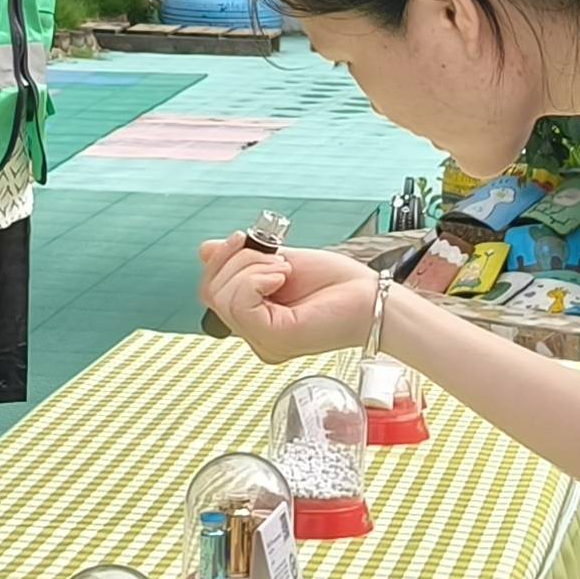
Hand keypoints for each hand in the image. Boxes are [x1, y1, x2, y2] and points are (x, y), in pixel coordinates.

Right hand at [197, 236, 380, 359]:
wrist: (373, 299)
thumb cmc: (340, 285)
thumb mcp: (281, 261)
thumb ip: (245, 259)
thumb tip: (206, 250)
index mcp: (256, 318)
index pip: (211, 292)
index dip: (219, 260)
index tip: (243, 238)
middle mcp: (255, 334)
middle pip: (210, 293)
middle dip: (236, 260)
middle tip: (275, 257)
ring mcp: (263, 340)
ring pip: (222, 296)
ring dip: (251, 267)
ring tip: (284, 269)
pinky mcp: (275, 338)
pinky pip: (240, 304)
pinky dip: (256, 278)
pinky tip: (281, 276)